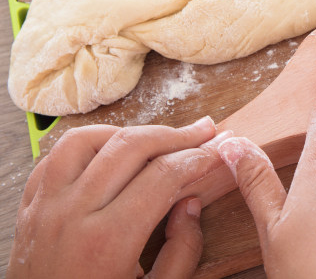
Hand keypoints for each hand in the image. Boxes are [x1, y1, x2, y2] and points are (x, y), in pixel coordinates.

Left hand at [8, 118, 231, 278]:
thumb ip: (181, 253)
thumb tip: (190, 205)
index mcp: (107, 241)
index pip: (164, 175)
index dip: (199, 158)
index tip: (217, 153)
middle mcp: (72, 215)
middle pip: (130, 146)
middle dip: (175, 135)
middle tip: (202, 132)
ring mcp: (44, 208)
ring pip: (86, 139)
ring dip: (126, 133)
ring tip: (154, 140)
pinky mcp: (28, 209)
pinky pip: (54, 157)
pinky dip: (85, 146)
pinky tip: (110, 154)